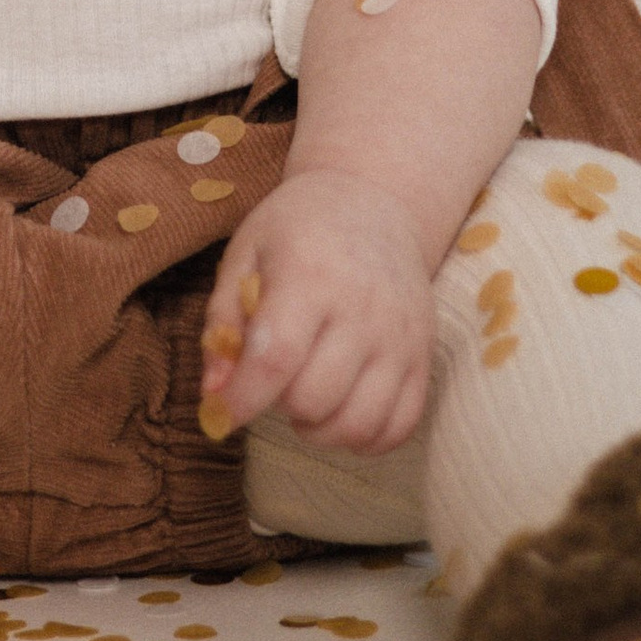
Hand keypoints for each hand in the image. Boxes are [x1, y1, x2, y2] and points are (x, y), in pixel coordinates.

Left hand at [198, 166, 435, 455]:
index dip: (243, 399)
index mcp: (311, 276)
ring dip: (320, 428)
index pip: (277, 358)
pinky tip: (342, 410)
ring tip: (306, 399)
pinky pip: (399, 427)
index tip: (223, 413)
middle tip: (274, 378)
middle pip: (314, 399)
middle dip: (279, 405)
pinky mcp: (425, 357)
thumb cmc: (298, 229)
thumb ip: (222, 322)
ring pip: (358, 424)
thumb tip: (214, 394)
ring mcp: (401, 337)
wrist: (375, 202)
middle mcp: (363, 309)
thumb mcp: (245, 253)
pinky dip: (365, 438)